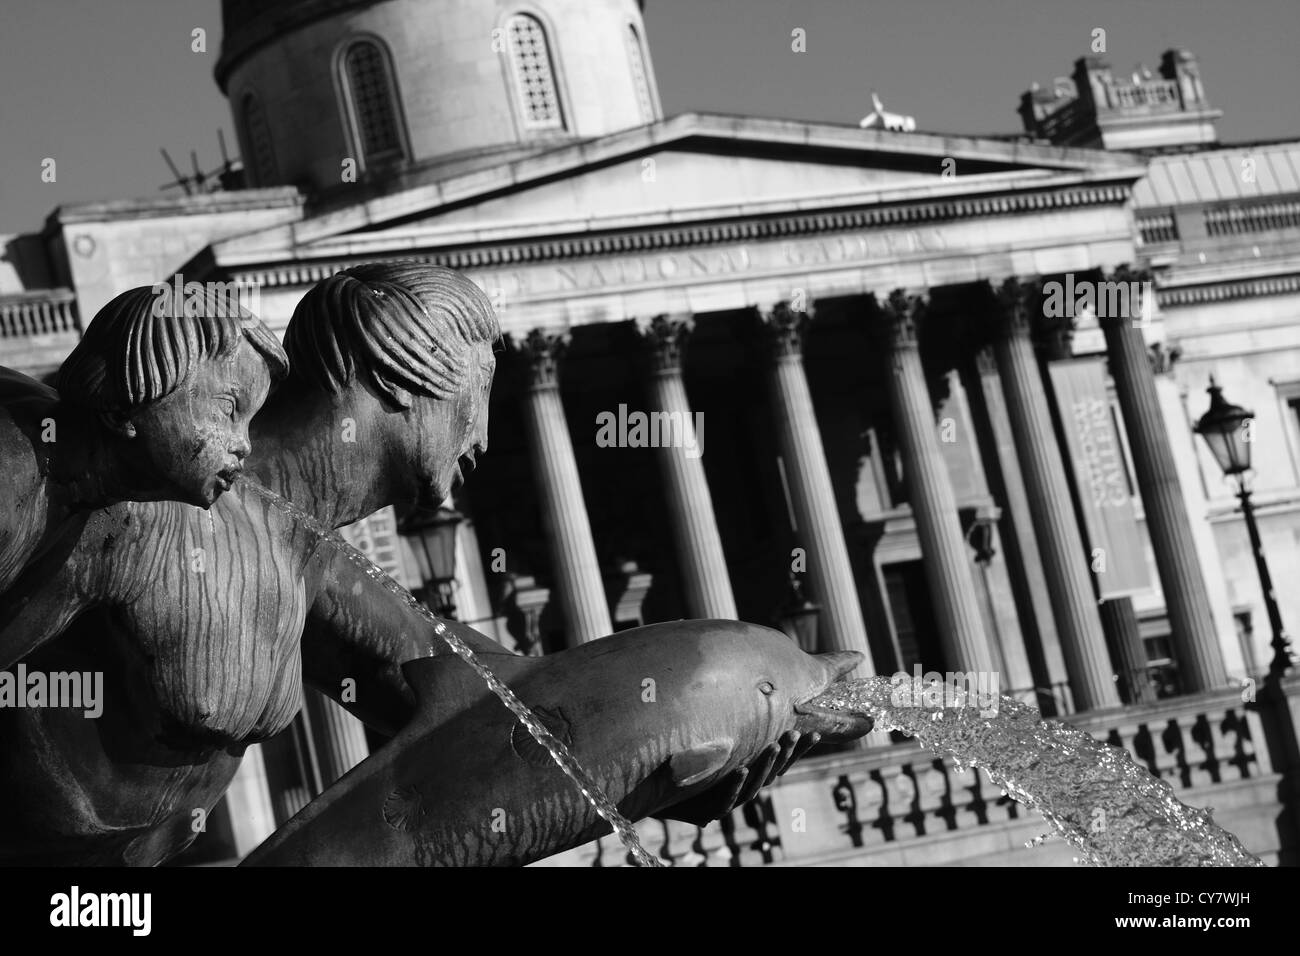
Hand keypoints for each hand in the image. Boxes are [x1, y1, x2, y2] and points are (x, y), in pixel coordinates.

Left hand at [660, 730, 821, 826]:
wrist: (655, 785)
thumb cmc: (688, 757)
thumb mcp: (714, 734)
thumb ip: (733, 719)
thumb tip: (749, 681)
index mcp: (748, 769)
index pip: (780, 760)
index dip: (799, 749)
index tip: (816, 733)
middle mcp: (741, 784)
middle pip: (772, 772)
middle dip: (786, 753)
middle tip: (796, 733)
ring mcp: (725, 798)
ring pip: (753, 786)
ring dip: (765, 765)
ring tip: (775, 745)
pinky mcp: (706, 809)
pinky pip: (724, 800)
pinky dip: (733, 785)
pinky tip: (740, 770)